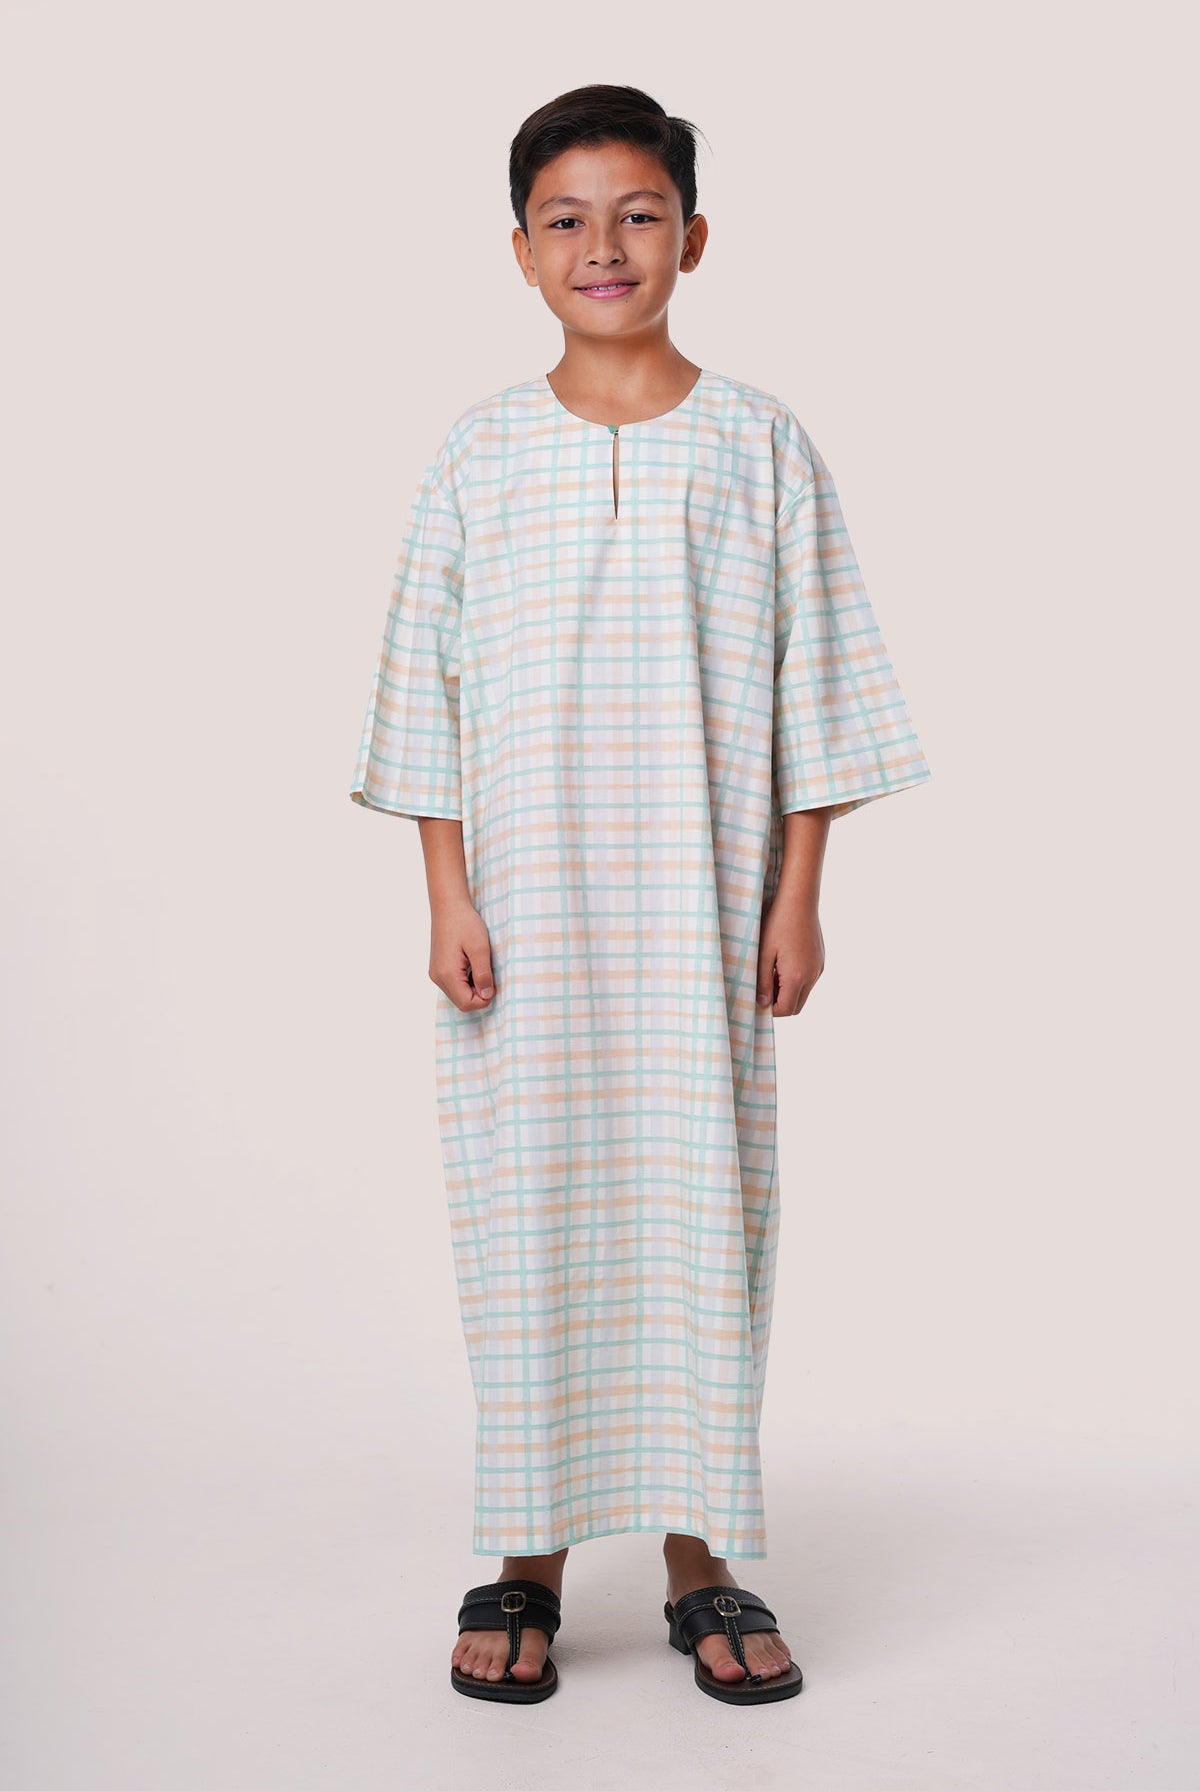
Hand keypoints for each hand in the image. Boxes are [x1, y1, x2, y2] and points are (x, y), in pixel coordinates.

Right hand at [430, 899, 495, 1010]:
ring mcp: (436, 973)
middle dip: (479, 993)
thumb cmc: (464, 923)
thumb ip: (483, 974)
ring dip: (473, 987)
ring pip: (458, 994)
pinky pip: (454, 985)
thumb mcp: (480, 948)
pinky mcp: (438, 968)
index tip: (493, 981)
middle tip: (488, 971)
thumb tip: (487, 996)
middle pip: (462, 1002)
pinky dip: (466, 980)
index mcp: (447, 974)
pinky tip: (471, 963)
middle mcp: (437, 977)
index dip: (484, 998)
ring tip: (479, 965)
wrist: (448, 906)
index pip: (467, 1004)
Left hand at [757, 893, 823, 1016]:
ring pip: (803, 993)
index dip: (770, 1010)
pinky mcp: (820, 960)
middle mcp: (812, 976)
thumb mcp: (763, 954)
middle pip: (796, 1006)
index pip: (785, 1010)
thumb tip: (762, 1004)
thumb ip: (762, 982)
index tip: (757, 998)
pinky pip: (809, 980)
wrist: (799, 900)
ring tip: (772, 971)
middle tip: (763, 986)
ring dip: (788, 991)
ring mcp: (819, 968)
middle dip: (780, 1003)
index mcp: (797, 976)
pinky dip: (796, 980)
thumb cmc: (777, 924)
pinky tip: (783, 962)